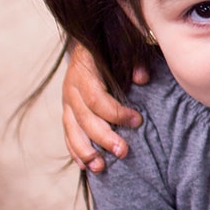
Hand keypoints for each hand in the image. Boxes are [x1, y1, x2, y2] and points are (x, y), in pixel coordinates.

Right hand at [62, 42, 146, 171]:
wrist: (87, 43)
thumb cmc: (110, 47)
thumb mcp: (124, 47)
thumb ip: (134, 62)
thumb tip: (142, 79)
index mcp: (84, 73)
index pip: (97, 99)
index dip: (116, 113)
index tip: (137, 121)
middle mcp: (71, 90)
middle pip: (85, 119)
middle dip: (103, 137)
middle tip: (123, 151)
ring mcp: (66, 103)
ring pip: (72, 131)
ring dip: (86, 151)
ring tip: (101, 167)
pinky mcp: (67, 113)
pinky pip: (68, 135)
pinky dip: (75, 151)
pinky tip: (85, 165)